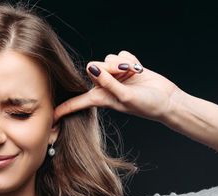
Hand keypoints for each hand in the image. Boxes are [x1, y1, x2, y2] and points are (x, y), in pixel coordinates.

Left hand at [53, 50, 185, 124]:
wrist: (167, 100)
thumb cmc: (146, 105)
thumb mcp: (125, 96)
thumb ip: (108, 82)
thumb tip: (93, 68)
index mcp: (100, 98)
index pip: (76, 103)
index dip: (63, 109)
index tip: (50, 118)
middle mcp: (104, 86)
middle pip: (93, 67)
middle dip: (109, 67)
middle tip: (124, 74)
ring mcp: (115, 76)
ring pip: (108, 59)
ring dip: (121, 63)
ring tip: (132, 74)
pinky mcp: (126, 67)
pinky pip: (122, 55)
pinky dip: (130, 60)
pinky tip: (138, 69)